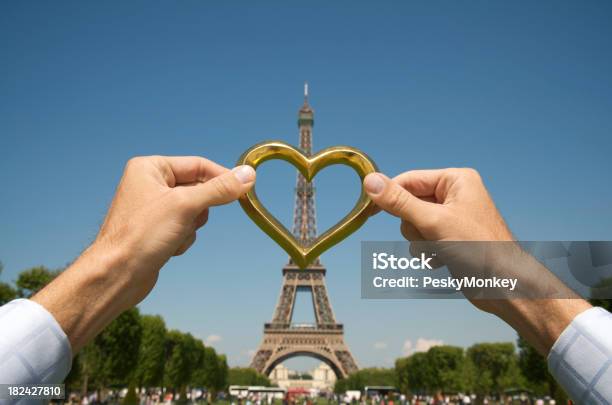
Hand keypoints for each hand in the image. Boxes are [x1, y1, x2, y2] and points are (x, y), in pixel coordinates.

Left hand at [33, 156, 254, 351]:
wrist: (117, 275)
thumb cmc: (143, 234)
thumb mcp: (186, 206)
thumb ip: (219, 189)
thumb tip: (249, 175)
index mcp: (150, 168)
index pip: (198, 165)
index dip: (222, 177)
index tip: (245, 189)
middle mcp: (150, 184)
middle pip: (198, 189)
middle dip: (198, 209)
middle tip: (188, 220)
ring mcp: (154, 208)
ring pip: (195, 211)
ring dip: (191, 227)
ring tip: (172, 236)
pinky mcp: (157, 229)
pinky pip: (185, 227)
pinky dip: (183, 238)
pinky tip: (168, 248)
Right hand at [363, 168, 590, 354]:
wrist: (505, 287)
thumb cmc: (478, 249)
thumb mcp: (433, 222)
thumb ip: (399, 202)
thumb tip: (369, 181)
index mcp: (455, 180)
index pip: (409, 180)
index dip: (388, 195)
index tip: (367, 212)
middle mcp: (454, 194)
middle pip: (409, 203)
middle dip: (413, 226)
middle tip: (429, 237)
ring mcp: (452, 217)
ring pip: (413, 224)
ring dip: (420, 242)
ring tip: (440, 251)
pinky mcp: (450, 238)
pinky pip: (422, 239)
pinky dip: (427, 252)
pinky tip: (442, 261)